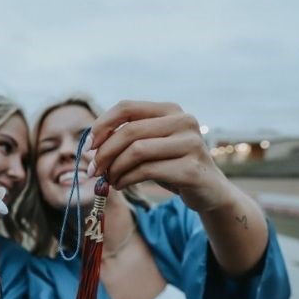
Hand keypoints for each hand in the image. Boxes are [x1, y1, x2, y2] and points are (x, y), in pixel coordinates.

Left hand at [88, 101, 232, 212]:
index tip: (88, 147)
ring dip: (115, 168)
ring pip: (136, 151)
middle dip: (104, 153)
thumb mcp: (152, 146)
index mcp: (170, 110)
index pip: (126, 107)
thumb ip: (128, 139)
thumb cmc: (174, 166)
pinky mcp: (191, 168)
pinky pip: (147, 170)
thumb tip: (90, 146)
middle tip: (94, 171)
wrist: (210, 191)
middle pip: (129, 131)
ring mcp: (190, 144)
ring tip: (110, 180)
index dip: (101, 125)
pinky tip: (122, 185)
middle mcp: (183, 121)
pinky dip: (126, 179)